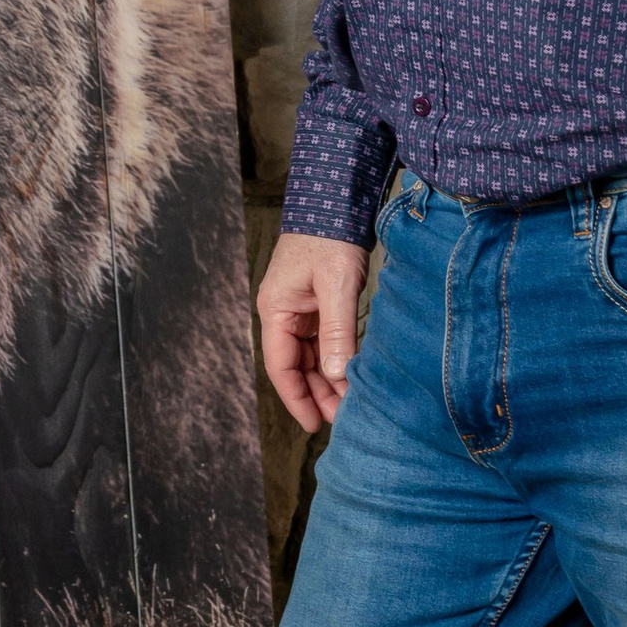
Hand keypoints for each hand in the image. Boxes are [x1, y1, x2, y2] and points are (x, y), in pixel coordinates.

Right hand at [256, 229, 367, 433]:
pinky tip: (350, 375)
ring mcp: (298, 309)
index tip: (314, 426)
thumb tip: (337, 376)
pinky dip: (334, 359)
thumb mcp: (337, 286)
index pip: (281, 368)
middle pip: (295, 366)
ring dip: (327, 379)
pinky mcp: (316, 303)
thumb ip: (337, 332)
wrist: (336, 200)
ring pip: (309, 356)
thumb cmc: (331, 238)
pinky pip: (322, 341)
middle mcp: (282, 313)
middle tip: (342, 419)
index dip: (297, 399)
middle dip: (317, 394)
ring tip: (348, 404)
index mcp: (276, 310)